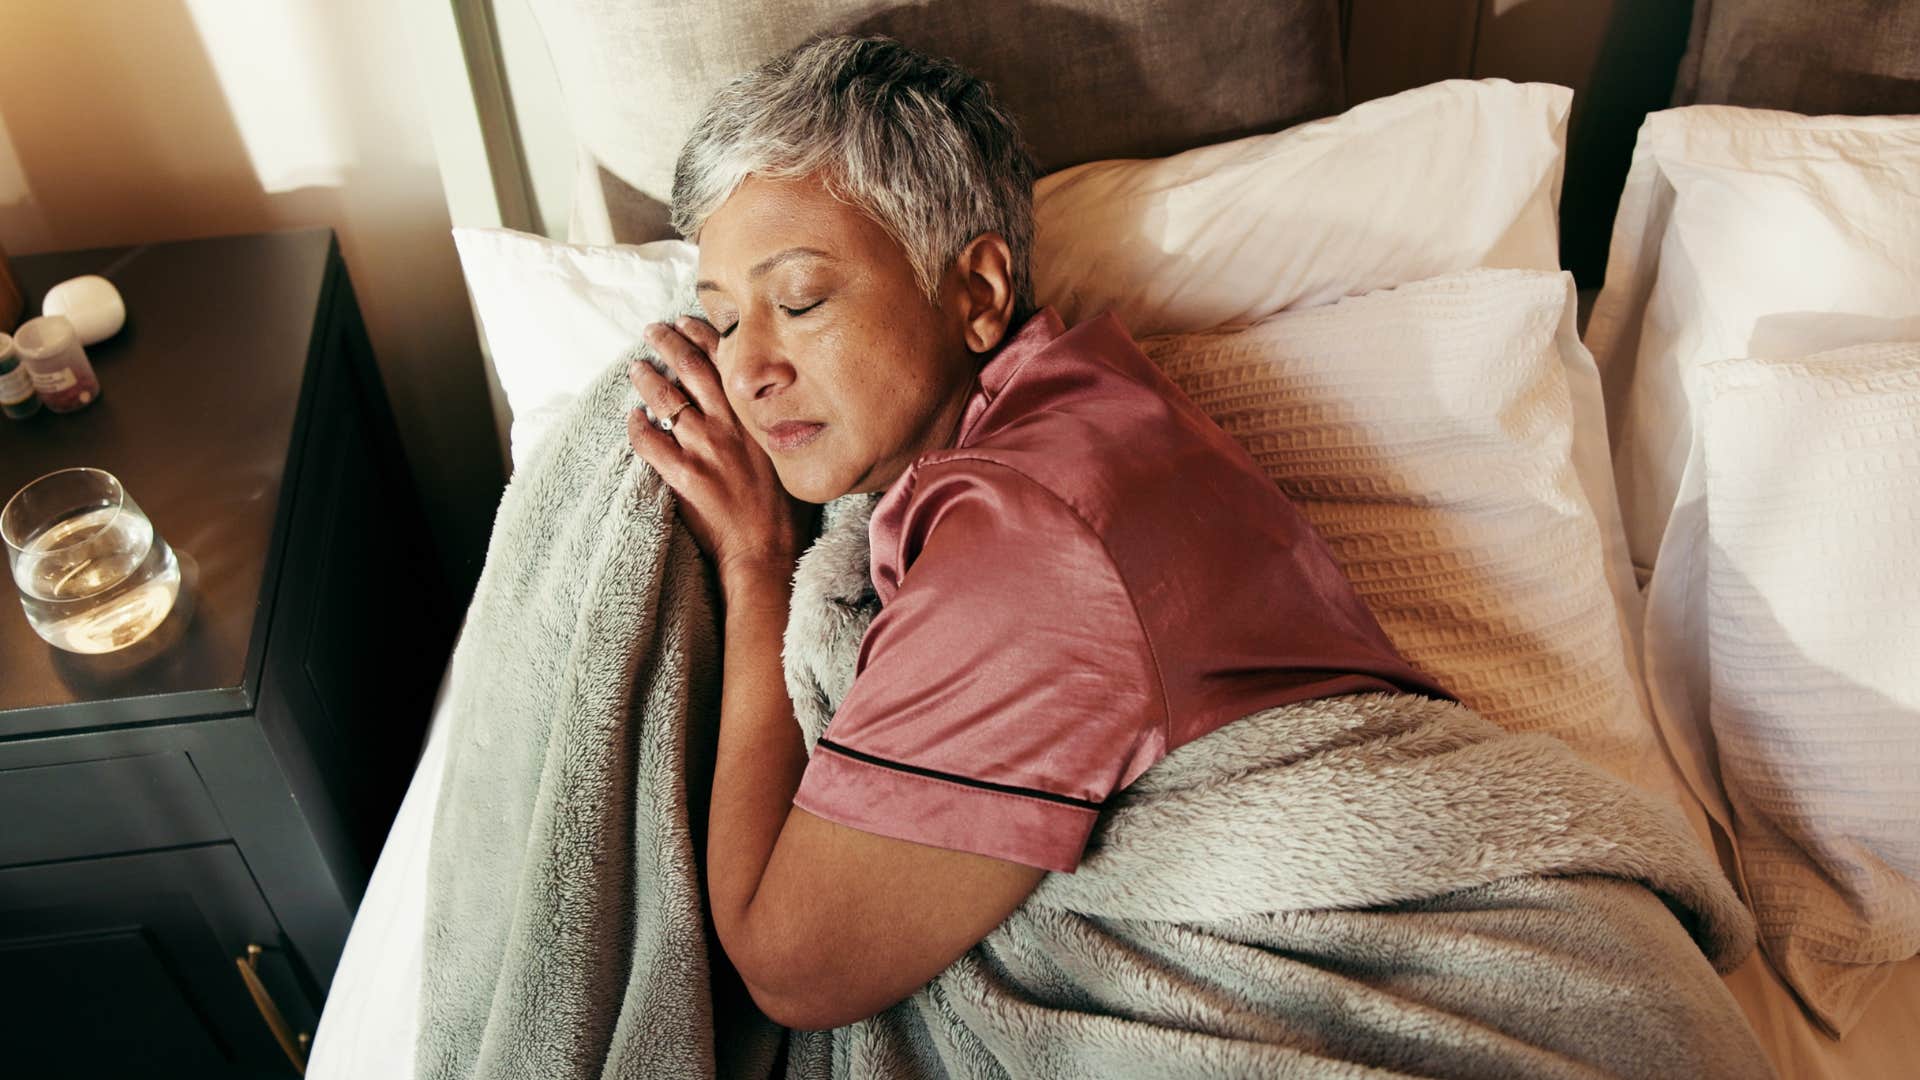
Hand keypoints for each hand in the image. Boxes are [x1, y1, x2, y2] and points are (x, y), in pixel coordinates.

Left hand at [627, 316, 818, 589]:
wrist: (766, 549)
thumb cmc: (782, 508)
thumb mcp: (787, 453)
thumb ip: (771, 424)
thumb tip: (759, 402)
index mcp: (755, 417)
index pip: (726, 361)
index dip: (702, 335)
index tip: (686, 321)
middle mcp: (728, 426)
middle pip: (691, 370)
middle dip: (668, 343)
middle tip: (653, 331)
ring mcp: (703, 450)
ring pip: (666, 400)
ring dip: (647, 378)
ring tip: (635, 366)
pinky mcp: (682, 476)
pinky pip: (649, 442)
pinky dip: (636, 426)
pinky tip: (630, 417)